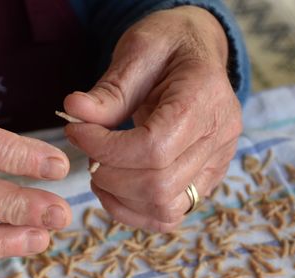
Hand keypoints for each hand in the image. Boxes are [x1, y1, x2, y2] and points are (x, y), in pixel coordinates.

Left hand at [63, 6, 241, 231]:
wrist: (197, 50)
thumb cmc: (168, 45)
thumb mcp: (137, 51)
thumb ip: (110, 90)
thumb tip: (74, 112)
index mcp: (205, 98)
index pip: (154, 148)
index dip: (107, 150)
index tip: (78, 133)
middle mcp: (220, 137)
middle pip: (159, 185)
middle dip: (110, 176)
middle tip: (89, 152)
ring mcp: (217, 164)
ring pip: (166, 209)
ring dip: (120, 198)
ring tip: (100, 169)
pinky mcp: (207, 181)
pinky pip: (170, 216)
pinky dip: (135, 210)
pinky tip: (115, 188)